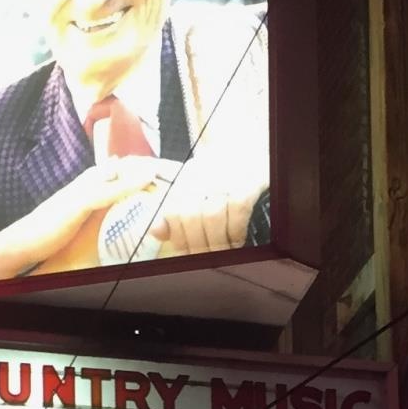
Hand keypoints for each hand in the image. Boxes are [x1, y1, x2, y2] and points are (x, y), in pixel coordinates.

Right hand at [0, 155, 167, 281]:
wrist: (21, 243)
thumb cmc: (46, 234)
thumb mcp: (73, 219)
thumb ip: (90, 210)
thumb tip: (108, 204)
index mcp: (81, 187)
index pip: (112, 170)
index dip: (134, 167)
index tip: (155, 169)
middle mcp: (82, 183)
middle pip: (117, 167)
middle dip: (141, 164)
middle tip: (166, 165)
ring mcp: (79, 192)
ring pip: (115, 174)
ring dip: (139, 170)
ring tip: (161, 166)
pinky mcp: (76, 204)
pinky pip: (106, 190)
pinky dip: (127, 183)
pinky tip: (145, 179)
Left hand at [149, 167, 267, 256]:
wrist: (251, 147)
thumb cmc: (221, 173)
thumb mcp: (193, 186)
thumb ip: (174, 211)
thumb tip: (156, 231)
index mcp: (185, 179)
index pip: (173, 212)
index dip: (178, 238)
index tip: (186, 256)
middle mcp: (202, 174)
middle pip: (190, 215)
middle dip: (197, 244)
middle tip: (206, 261)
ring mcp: (225, 176)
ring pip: (211, 215)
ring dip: (217, 241)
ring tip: (223, 255)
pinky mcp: (248, 180)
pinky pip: (238, 208)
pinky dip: (236, 229)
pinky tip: (237, 240)